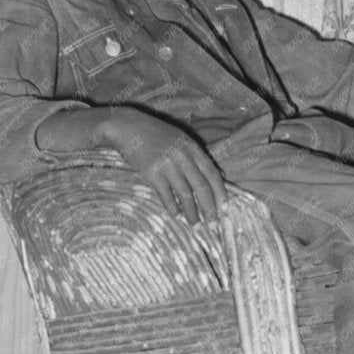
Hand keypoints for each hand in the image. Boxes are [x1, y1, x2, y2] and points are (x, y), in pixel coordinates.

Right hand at [101, 110, 227, 225]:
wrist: (128, 127)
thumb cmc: (156, 134)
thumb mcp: (181, 140)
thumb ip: (199, 157)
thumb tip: (219, 175)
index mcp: (192, 148)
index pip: (212, 174)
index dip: (221, 193)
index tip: (226, 209)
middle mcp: (183, 156)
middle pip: (201, 187)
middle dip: (210, 209)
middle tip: (214, 226)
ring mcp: (167, 165)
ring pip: (185, 194)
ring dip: (192, 213)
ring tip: (196, 226)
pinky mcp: (151, 172)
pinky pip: (165, 195)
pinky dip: (172, 208)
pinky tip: (176, 217)